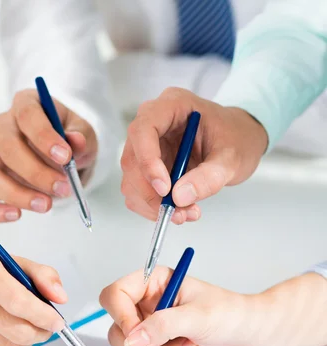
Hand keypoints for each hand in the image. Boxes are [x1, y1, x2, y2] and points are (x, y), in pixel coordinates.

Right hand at [0, 89, 97, 221]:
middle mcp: (3, 128)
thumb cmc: (69, 140)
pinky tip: (15, 215)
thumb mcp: (83, 133)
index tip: (66, 157)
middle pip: (8, 148)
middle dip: (37, 173)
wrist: (64, 157)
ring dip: (18, 194)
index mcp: (26, 105)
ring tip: (46, 205)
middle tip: (64, 188)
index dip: (44, 137)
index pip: (27, 116)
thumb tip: (76, 142)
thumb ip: (81, 136)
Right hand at [0, 242, 66, 345]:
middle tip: (49, 326)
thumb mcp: (9, 259)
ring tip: (36, 333)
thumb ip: (41, 275)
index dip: (43, 315)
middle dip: (41, 332)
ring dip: (31, 345)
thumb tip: (61, 299)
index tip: (58, 320)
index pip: (17, 301)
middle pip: (14, 330)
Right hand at [99, 267, 274, 345]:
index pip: (115, 295)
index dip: (120, 315)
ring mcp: (152, 331)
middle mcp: (147, 307)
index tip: (135, 335)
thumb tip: (132, 340)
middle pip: (117, 328)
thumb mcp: (198, 316)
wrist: (252, 338)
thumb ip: (163, 326)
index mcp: (153, 284)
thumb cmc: (232, 314)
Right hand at [121, 87, 267, 222]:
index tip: (165, 189)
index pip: (143, 129)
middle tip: (177, 212)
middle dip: (150, 192)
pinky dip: (153, 207)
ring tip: (185, 213)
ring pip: (131, 180)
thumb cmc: (237, 138)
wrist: (239, 143)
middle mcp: (154, 124)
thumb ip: (209, 177)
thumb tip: (179, 198)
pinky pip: (138, 192)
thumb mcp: (232, 157)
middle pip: (132, 160)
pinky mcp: (148, 168)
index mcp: (172, 106)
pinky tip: (179, 210)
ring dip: (152, 204)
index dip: (147, 161)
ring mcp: (147, 147)